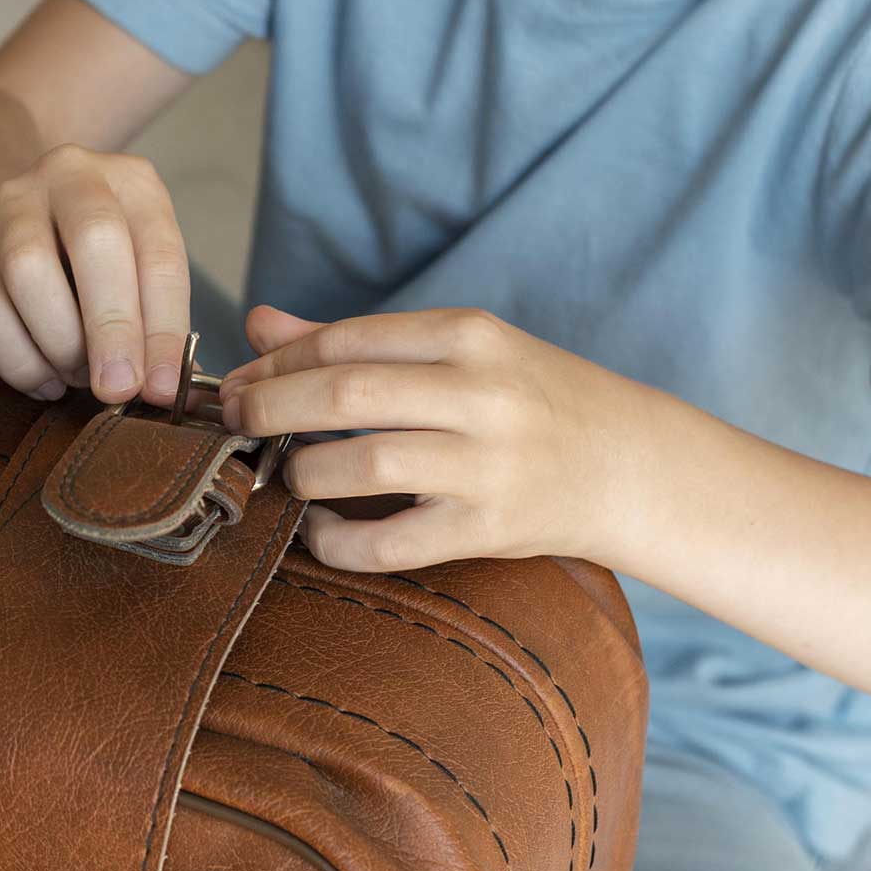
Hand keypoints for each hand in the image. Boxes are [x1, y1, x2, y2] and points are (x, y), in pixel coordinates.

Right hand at [0, 145, 192, 403]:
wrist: (13, 224)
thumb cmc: (93, 260)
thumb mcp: (137, 268)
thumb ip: (154, 321)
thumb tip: (165, 386)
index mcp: (132, 182)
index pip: (159, 253)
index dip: (164, 327)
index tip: (162, 387)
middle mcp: (70, 177)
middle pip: (94, 240)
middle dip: (110, 327)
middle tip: (117, 387)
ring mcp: (11, 206)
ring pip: (28, 270)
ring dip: (58, 342)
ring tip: (77, 376)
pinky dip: (17, 359)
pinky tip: (45, 381)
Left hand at [216, 305, 671, 571]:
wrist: (633, 465)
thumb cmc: (530, 401)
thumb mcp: (459, 352)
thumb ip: (357, 340)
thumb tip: (259, 325)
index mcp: (470, 336)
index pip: (346, 339)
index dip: (276, 363)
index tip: (238, 383)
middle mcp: (482, 394)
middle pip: (345, 393)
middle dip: (269, 408)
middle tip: (237, 424)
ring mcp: (489, 465)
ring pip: (362, 464)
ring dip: (303, 472)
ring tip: (291, 474)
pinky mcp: (490, 530)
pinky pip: (389, 545)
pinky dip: (336, 542)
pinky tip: (321, 530)